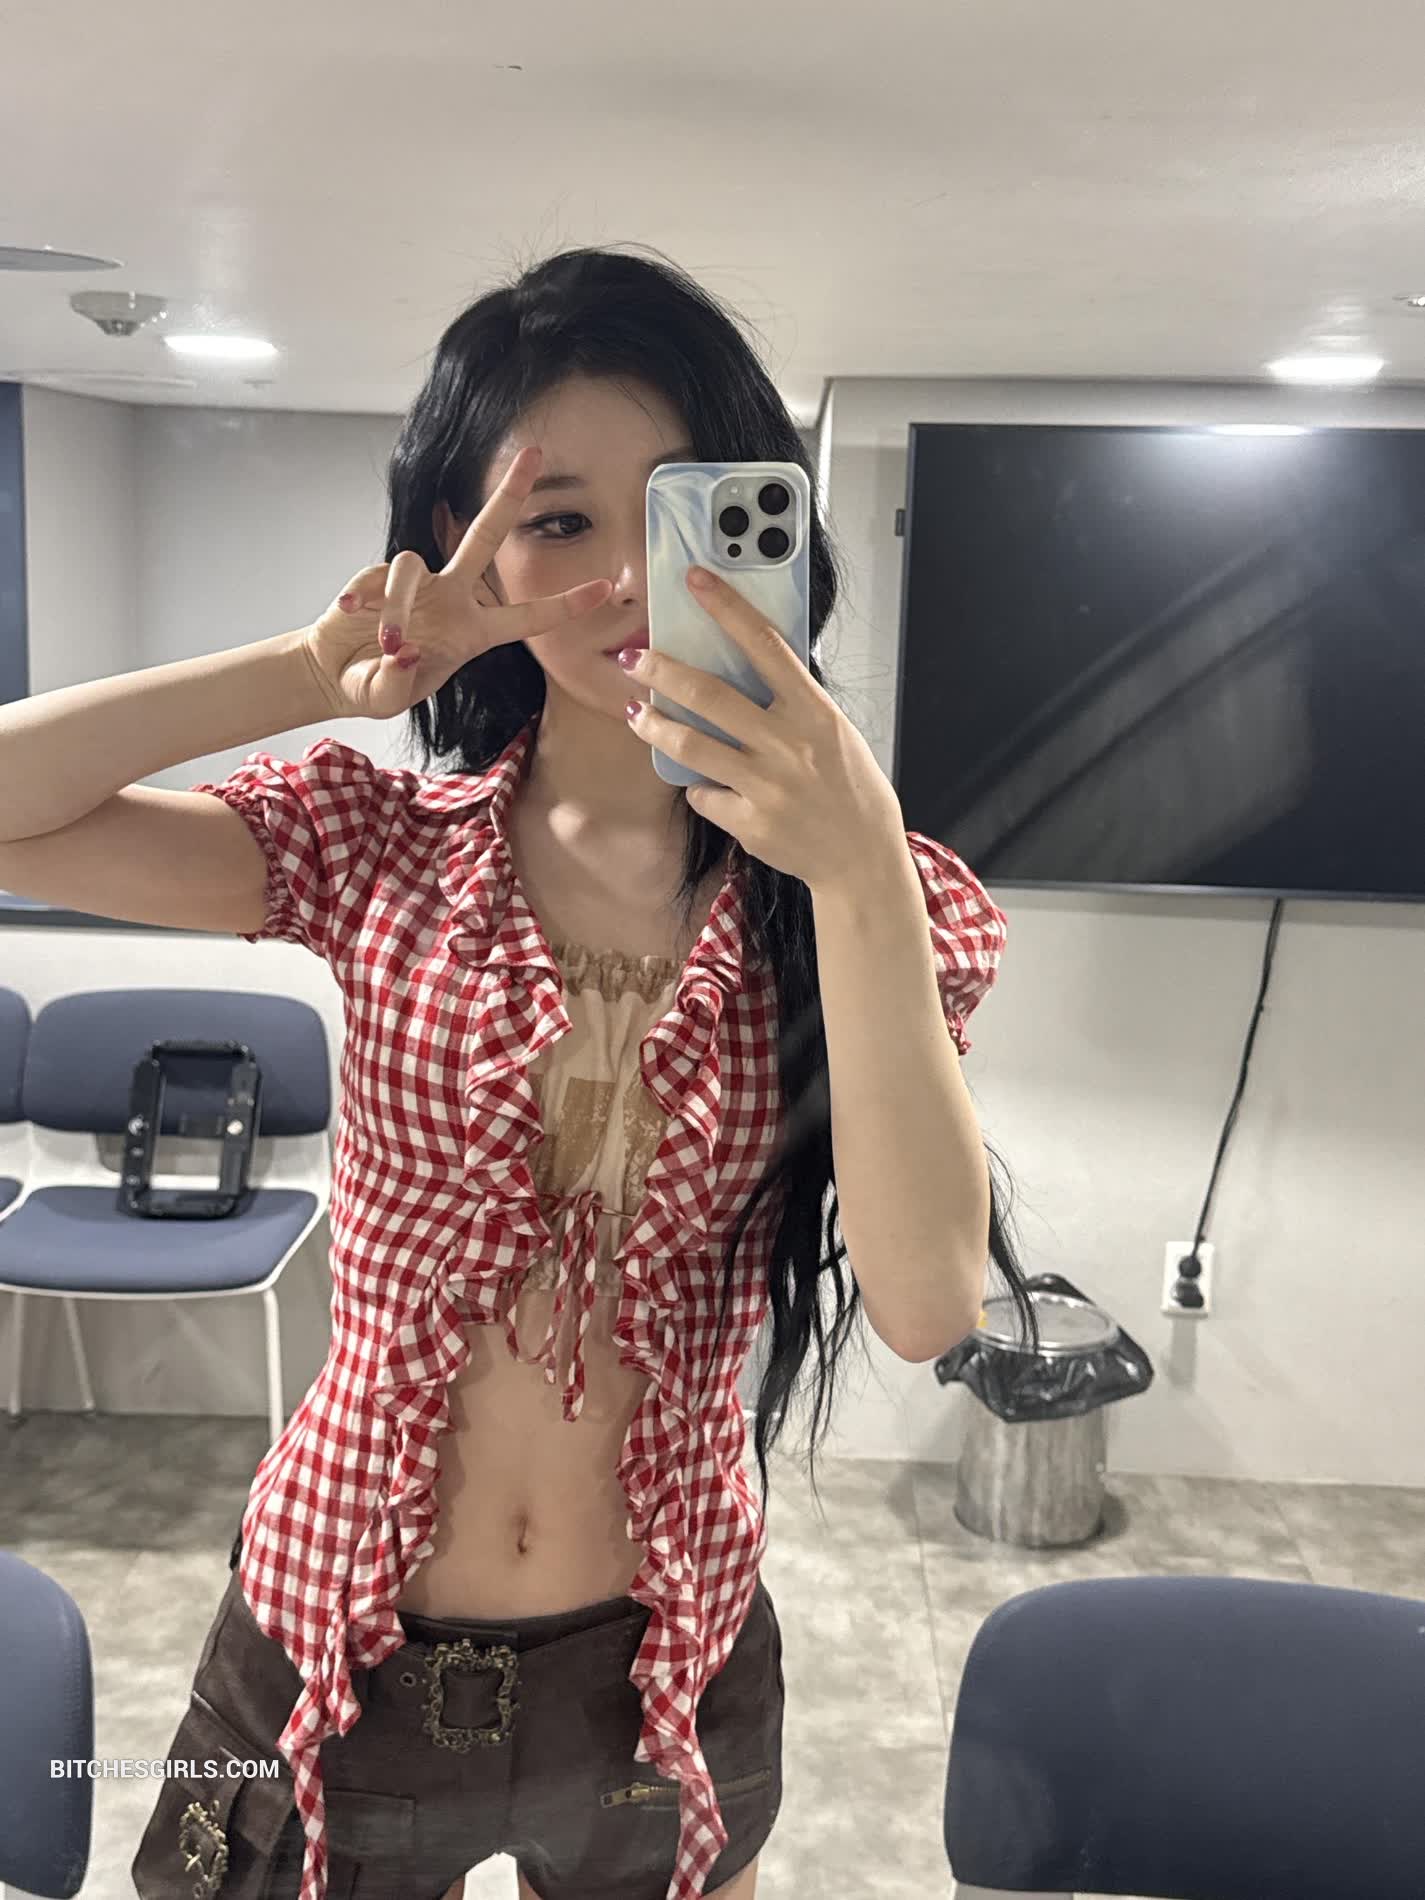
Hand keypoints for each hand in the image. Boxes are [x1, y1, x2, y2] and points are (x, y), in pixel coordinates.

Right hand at [301, 446, 612, 719]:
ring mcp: (416, 583)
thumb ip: (397, 681)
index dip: (565, 603)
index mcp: (473, 632)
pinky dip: (366, 598)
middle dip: (509, 494)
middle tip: (535, 453)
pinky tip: (349, 615)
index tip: (605, 588)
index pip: (528, 617)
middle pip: (486, 536)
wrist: (333, 675)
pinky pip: (377, 576)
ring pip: (413, 567)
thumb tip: (404, 649)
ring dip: (397, 607)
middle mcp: (452, 598)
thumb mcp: (388, 697)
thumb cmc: (374, 686)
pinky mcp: (376, 575)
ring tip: (384, 644)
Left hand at [619, 565, 905, 890]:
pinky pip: (704, 795)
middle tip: (633, 658)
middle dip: (662, 671)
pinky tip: (704, 786)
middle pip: (709, 694)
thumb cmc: (850, 787)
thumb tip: (744, 668)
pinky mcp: (749, 821)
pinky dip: (699, 787)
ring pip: (691, 745)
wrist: (861, 855)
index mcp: (813, 711)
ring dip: (655, 725)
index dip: (726, 608)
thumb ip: (792, 703)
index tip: (695, 580)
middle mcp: (787, 744)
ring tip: (638, 713)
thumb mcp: (833, 731)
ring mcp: (766, 784)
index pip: (764, 645)